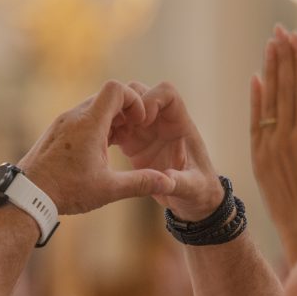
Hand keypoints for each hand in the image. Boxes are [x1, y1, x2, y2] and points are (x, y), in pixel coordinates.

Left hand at [18, 81, 174, 215]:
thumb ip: (140, 183)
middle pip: (107, 96)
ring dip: (112, 120)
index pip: (116, 89)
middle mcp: (75, 116)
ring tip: (121, 144)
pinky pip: (82, 118)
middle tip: (135, 133)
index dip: (134, 100)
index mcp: (89, 124)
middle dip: (126, 111)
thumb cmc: (66, 191)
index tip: (140, 122)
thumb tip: (168, 184)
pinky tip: (102, 150)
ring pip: (94, 108)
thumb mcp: (108, 190)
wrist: (26, 196)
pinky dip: (97, 127)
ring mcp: (63, 122)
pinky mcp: (57, 131)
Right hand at [110, 81, 223, 219]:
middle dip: (127, 103)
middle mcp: (161, 122)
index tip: (142, 119)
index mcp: (180, 125)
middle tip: (118, 127)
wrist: (191, 202)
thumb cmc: (200, 191)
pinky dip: (106, 132)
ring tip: (102, 137)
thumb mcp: (192, 189)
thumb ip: (180, 183)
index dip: (152, 98)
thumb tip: (166, 181)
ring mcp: (146, 131)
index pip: (167, 93)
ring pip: (125, 108)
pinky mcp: (133, 143)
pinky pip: (116, 128)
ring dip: (112, 116)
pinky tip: (97, 147)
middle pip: (141, 93)